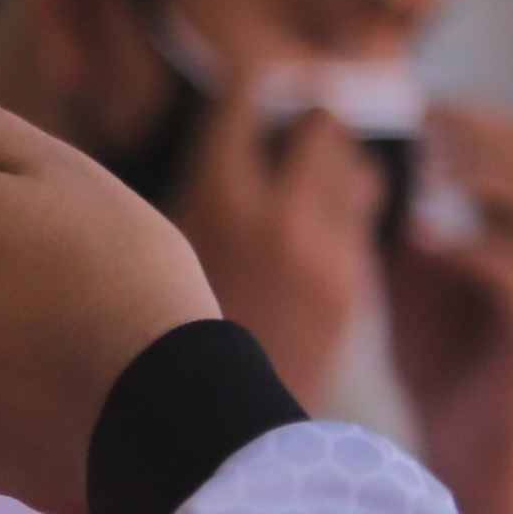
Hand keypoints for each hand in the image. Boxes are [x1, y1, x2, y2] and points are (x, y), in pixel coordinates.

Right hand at [161, 80, 379, 406]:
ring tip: (311, 185)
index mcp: (212, 198)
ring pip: (358, 166)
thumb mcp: (150, 247)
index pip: (246, 96)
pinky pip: (363, 217)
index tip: (249, 87)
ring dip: (338, 168)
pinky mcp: (348, 283)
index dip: (248, 87)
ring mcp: (321, 249)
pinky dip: (346, 212)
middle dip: (310, 124)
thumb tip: (225, 131)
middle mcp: (274, 214)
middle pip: (322, 121)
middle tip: (293, 135)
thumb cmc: (155, 334)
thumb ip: (190, 190)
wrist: (200, 426)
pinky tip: (319, 231)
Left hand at [384, 104, 512, 513]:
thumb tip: (353, 157)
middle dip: (466, 131)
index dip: (462, 113)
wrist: (463, 444)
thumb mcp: (410, 273)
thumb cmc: (435, 355)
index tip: (401, 103)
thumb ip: (397, 218)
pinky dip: (466, 246)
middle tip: (405, 127)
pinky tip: (416, 240)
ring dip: (468, 179)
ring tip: (413, 173)